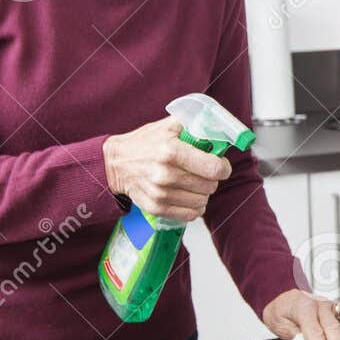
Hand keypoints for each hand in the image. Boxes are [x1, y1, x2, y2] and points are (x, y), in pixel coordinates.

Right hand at [102, 116, 230, 221]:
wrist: (116, 163)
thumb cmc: (144, 143)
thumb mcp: (168, 125)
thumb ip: (195, 124)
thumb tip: (219, 127)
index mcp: (171, 151)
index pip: (214, 168)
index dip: (223, 167)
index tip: (221, 164)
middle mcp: (166, 175)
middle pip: (210, 186)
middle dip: (212, 178)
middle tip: (203, 171)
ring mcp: (161, 194)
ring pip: (202, 201)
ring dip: (202, 193)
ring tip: (193, 182)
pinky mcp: (156, 208)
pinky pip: (190, 215)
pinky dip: (194, 207)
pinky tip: (187, 195)